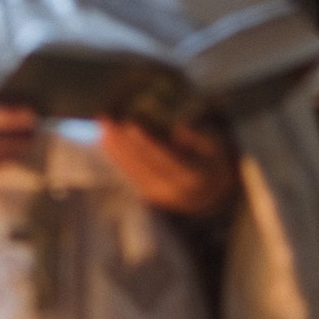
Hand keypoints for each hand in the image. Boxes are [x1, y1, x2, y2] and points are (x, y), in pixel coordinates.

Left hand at [96, 117, 237, 216]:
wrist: (215, 194)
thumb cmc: (213, 162)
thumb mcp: (215, 145)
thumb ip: (198, 137)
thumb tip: (178, 130)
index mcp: (193, 176)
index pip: (164, 157)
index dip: (146, 142)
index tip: (131, 124)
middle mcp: (174, 190)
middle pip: (143, 164)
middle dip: (122, 142)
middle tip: (107, 121)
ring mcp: (160, 195)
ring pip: (133, 171)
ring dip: (115, 149)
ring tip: (103, 128)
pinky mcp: (149, 196)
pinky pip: (130, 176)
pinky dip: (117, 159)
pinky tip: (106, 143)